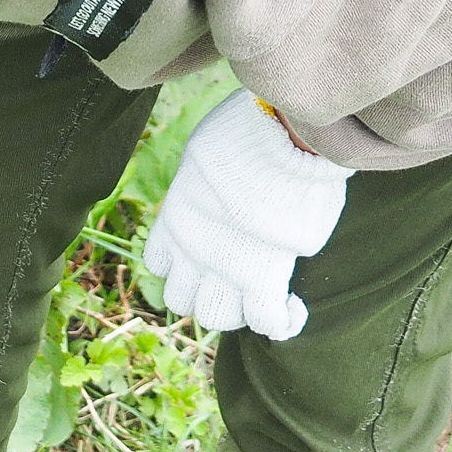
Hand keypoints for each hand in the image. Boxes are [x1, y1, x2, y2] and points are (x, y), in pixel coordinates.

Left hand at [147, 90, 352, 340]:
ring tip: (263, 292)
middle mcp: (190, 251)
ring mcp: (223, 268)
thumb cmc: (249, 129)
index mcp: (173, 219)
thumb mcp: (205, 154)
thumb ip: (206, 183)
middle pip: (181, 300)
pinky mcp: (263, 276)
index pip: (158, 264)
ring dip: (239, 310)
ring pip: (216, 317)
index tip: (208, 251)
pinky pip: (266, 322)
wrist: (277, 134)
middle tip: (238, 275)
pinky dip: (281, 322)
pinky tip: (293, 309)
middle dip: (206, 292)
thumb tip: (223, 189)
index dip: (182, 263)